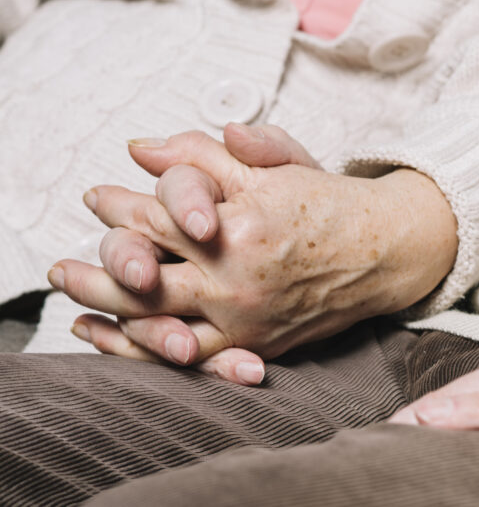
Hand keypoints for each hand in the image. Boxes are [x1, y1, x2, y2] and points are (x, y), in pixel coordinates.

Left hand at [51, 129, 457, 364]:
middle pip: (139, 276)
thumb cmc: (332, 202)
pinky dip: (142, 351)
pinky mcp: (256, 345)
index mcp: (239, 225)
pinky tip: (112, 339)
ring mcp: (245, 318)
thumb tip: (142, 148)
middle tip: (61, 265)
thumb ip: (207, 153)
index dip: (118, 205)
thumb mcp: (275, 163)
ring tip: (72, 301)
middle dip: (92, 268)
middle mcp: (237, 278)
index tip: (97, 197)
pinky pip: (188, 359)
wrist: (388, 251)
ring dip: (104, 313)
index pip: (156, 215)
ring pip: (154, 323)